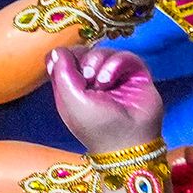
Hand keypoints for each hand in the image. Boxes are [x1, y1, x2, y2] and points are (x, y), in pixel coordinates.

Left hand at [49, 44, 164, 159]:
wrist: (128, 141)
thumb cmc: (97, 128)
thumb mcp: (70, 100)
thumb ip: (61, 73)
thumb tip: (57, 50)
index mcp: (73, 88)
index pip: (64, 59)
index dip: (64, 56)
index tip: (65, 62)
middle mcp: (93, 81)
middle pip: (84, 51)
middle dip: (83, 59)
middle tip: (87, 76)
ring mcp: (115, 76)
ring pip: (104, 51)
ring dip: (100, 63)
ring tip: (101, 84)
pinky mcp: (134, 74)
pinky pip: (124, 55)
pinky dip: (116, 63)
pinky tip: (111, 79)